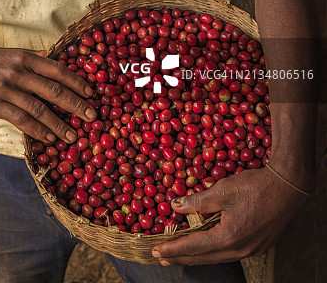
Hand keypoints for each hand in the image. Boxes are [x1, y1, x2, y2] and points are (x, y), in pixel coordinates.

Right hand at [0, 43, 96, 142]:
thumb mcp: (13, 52)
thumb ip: (33, 56)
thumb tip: (52, 56)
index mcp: (27, 58)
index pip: (58, 70)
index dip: (77, 83)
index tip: (91, 94)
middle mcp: (20, 72)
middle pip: (54, 90)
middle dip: (76, 105)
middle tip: (92, 117)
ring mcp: (8, 88)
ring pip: (39, 109)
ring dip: (58, 124)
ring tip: (72, 135)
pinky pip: (21, 119)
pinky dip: (37, 129)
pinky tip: (48, 137)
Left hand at [151, 167, 308, 265]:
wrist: (287, 187)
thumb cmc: (254, 186)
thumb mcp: (222, 190)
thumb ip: (198, 202)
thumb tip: (176, 206)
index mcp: (228, 237)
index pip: (194, 247)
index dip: (174, 249)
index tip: (157, 251)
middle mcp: (239, 250)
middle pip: (204, 258)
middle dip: (181, 258)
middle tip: (162, 258)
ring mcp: (250, 250)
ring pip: (217, 257)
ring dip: (197, 256)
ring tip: (180, 255)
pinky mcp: (258, 246)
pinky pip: (229, 253)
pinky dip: (213, 251)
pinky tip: (206, 246)